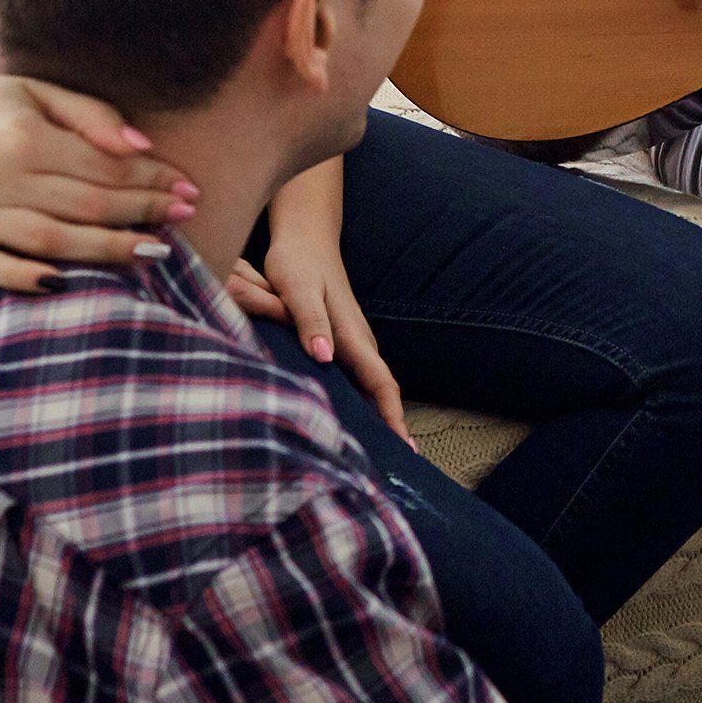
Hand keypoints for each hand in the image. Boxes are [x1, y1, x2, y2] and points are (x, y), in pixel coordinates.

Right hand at [0, 74, 195, 292]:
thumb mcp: (37, 91)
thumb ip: (90, 116)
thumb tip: (143, 146)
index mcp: (21, 134)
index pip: (102, 166)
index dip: (150, 180)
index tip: (188, 189)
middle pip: (83, 204)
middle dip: (140, 213)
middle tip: (183, 219)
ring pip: (48, 238)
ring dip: (104, 248)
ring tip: (151, 251)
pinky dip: (22, 277)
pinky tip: (63, 283)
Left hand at [229, 242, 411, 443]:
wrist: (305, 237)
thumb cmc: (298, 264)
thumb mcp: (298, 290)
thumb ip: (310, 323)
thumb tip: (324, 357)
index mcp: (351, 334)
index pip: (380, 381)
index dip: (392, 414)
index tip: (404, 446)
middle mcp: (358, 340)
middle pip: (381, 390)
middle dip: (390, 425)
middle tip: (395, 465)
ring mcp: (351, 339)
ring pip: (369, 385)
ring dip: (376, 415)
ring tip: (377, 453)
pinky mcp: (340, 338)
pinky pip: (357, 376)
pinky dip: (361, 400)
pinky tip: (351, 416)